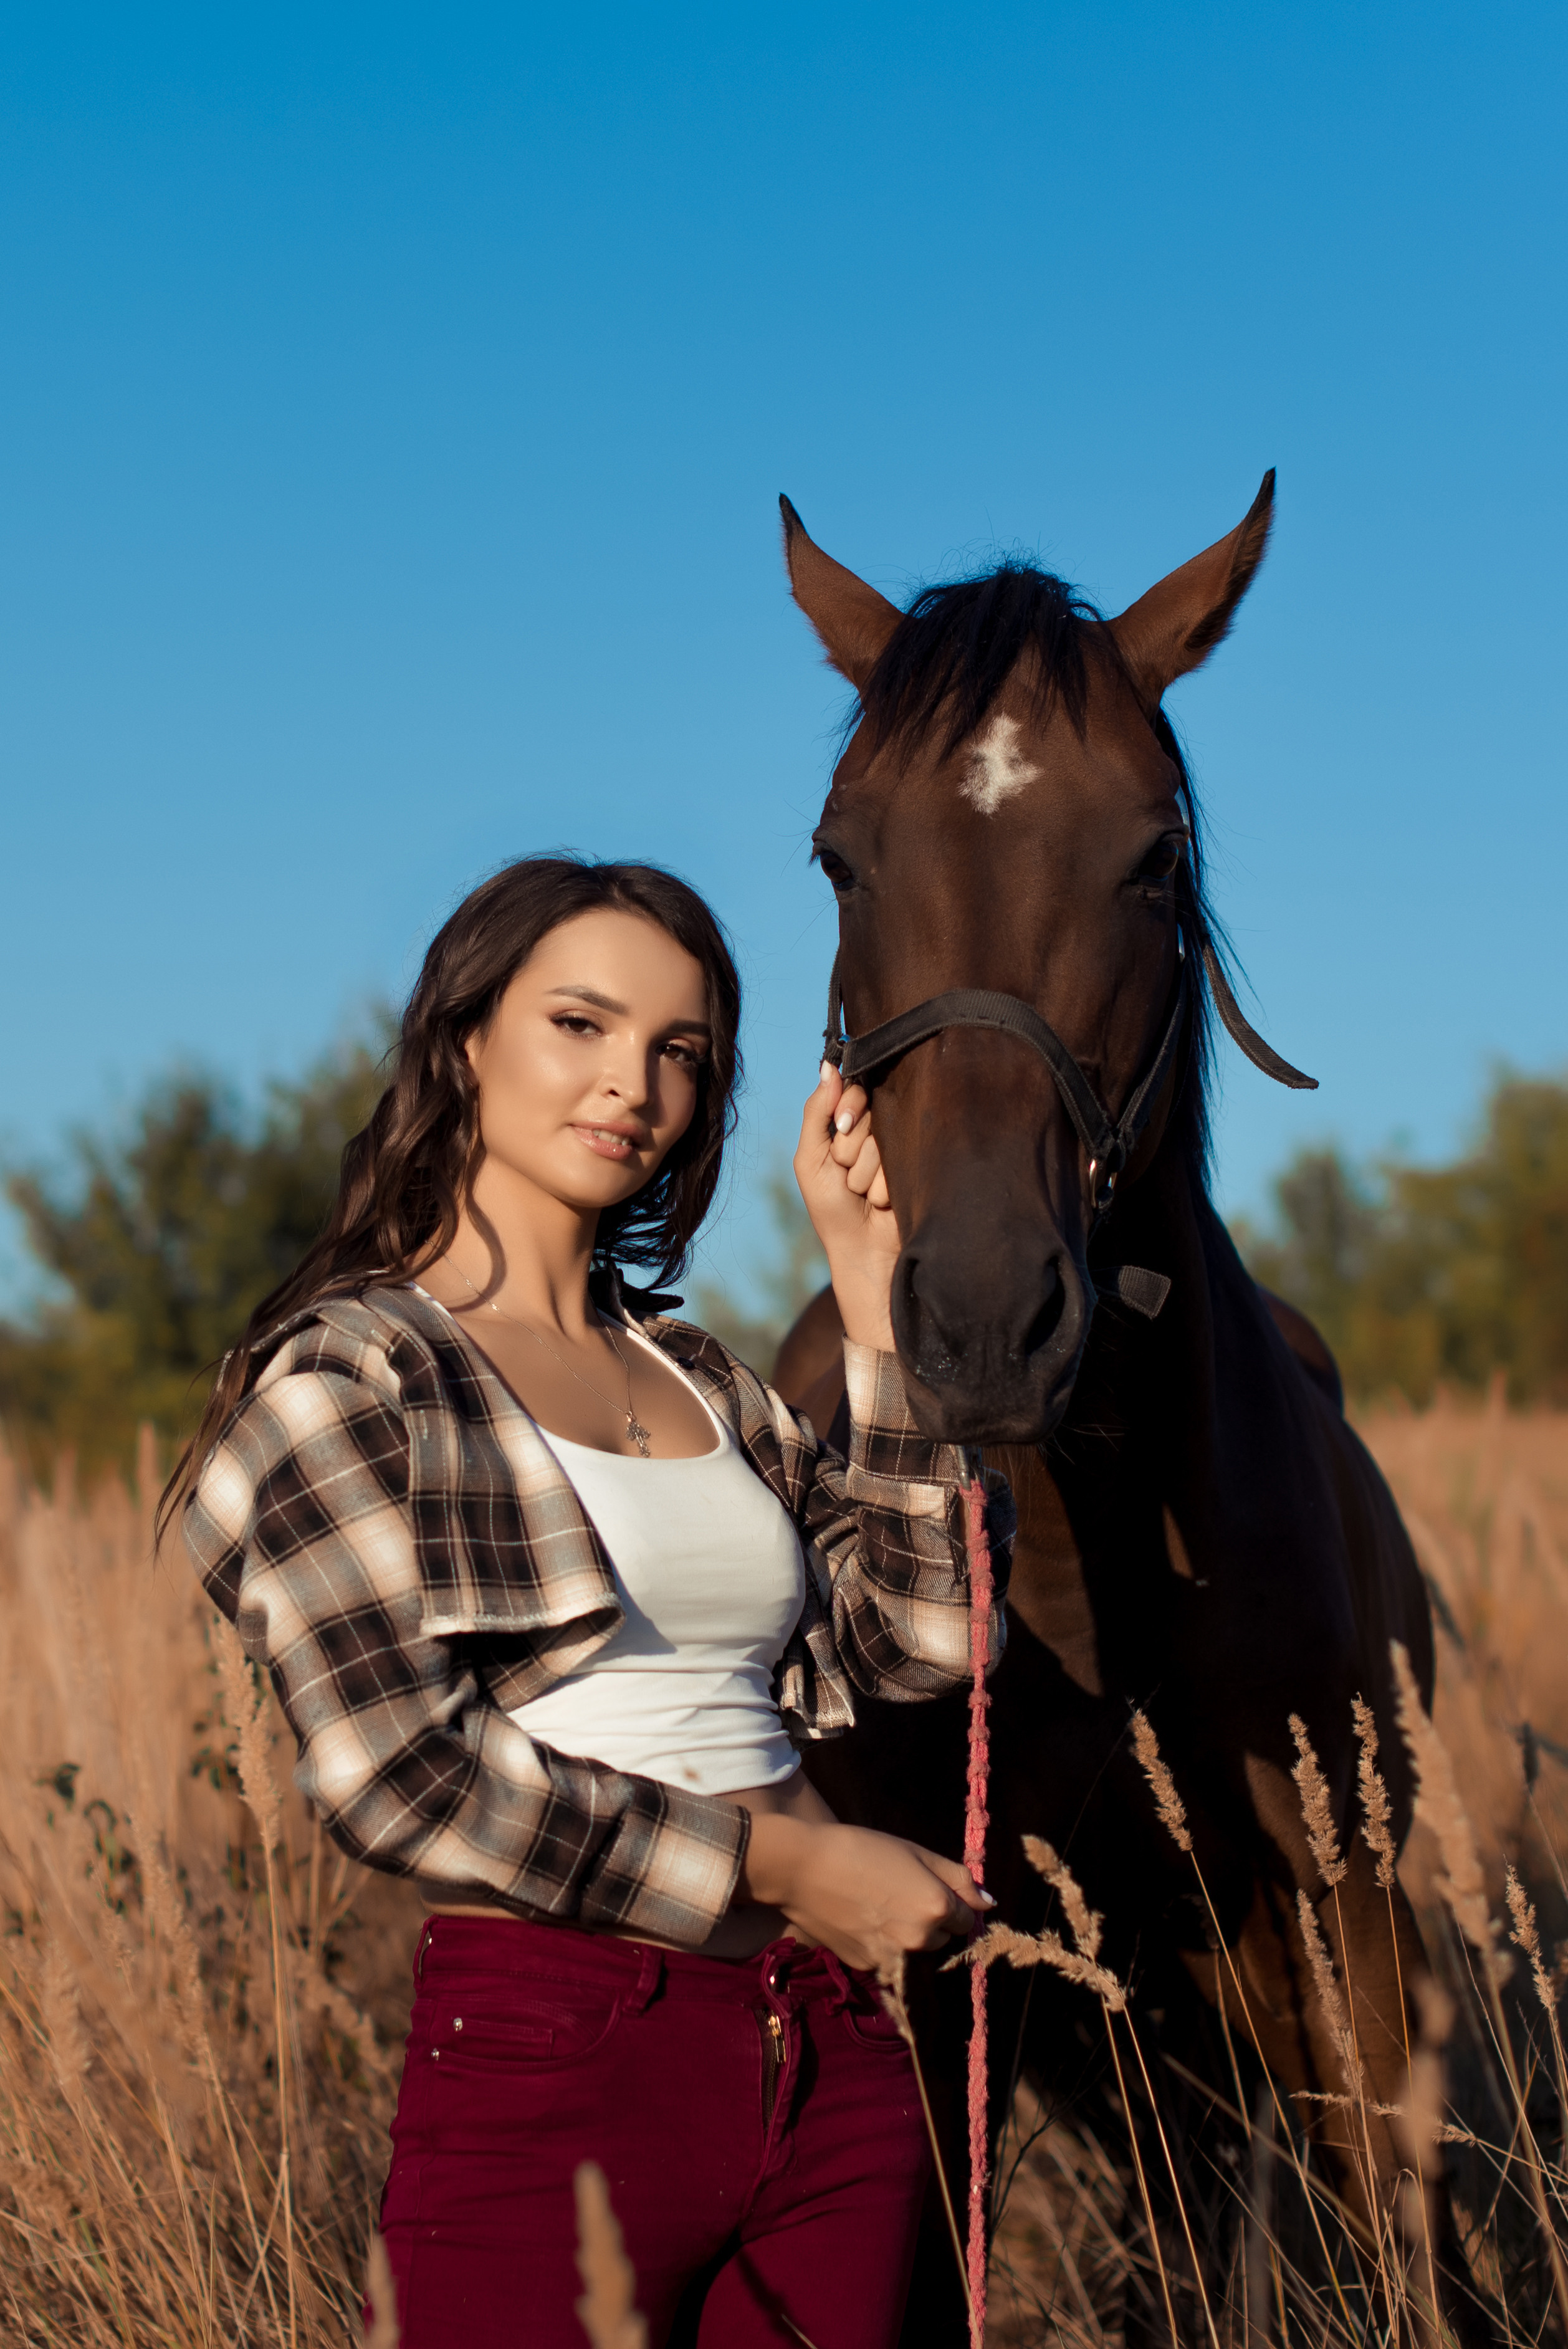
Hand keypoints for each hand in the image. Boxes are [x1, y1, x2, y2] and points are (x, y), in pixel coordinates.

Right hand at [737, 1814, 990, 1974]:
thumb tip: (989, 1903)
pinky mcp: (867, 1967)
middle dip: (931, 1920)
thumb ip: (957, 1878)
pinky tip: (863, 1919)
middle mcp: (919, 1939)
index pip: (966, 1918)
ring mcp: (893, 1959)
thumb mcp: (915, 1852)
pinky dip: (884, 1945)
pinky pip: (890, 1960)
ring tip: (881, 1906)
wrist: (803, 1868)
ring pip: (916, 1951)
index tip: (928, 1886)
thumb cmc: (861, 1849)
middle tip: (901, 1892)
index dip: (951, 1900)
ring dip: (909, 1936)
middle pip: (942, 1937)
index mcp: (937, 1907)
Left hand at [794, 1065, 899, 1349]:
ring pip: (882, 1140)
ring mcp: (901, 1150)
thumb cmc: (831, 1208)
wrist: (862, 1253)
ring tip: (864, 1194)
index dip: (848, 1109)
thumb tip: (828, 1065)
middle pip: (870, 1111)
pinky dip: (882, 1187)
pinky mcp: (918, 1168)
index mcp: (850, 1124)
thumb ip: (816, 1111)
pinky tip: (882, 1203)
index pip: (855, 1089)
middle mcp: (878, 1132)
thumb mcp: (810, 1158)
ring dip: (865, 1173)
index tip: (840, 1130)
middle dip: (851, 1147)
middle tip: (847, 1174)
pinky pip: (897, 1163)